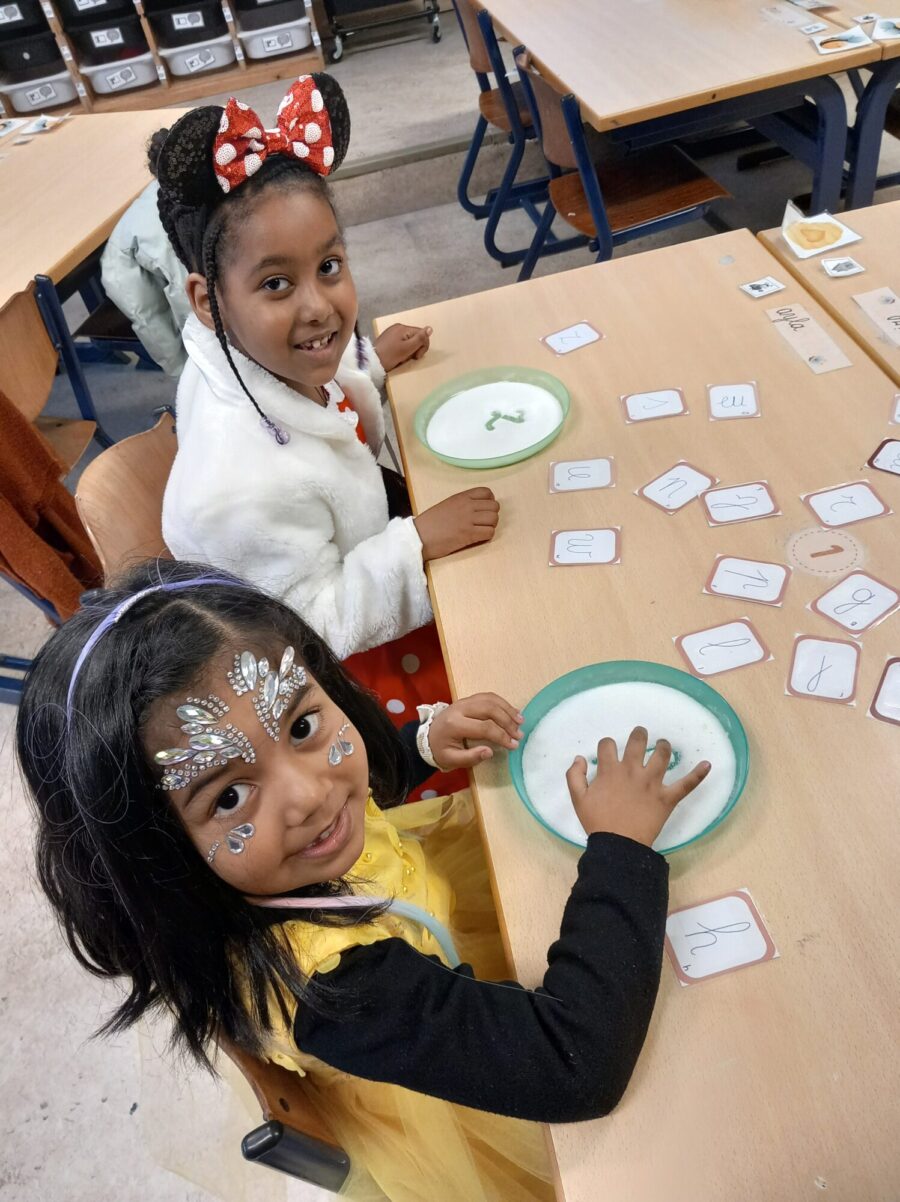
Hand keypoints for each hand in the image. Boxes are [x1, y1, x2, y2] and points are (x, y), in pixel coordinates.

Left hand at [374, 323, 431, 371]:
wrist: (371, 362)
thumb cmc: (390, 356)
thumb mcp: (407, 349)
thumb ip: (420, 339)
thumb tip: (430, 328)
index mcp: (403, 328)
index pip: (422, 334)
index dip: (423, 346)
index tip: (416, 357)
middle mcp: (398, 327)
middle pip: (415, 337)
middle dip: (415, 348)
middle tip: (409, 358)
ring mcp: (392, 333)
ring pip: (409, 341)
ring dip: (409, 351)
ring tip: (402, 358)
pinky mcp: (388, 339)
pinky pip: (401, 343)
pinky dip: (402, 350)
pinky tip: (397, 356)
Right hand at [414, 487, 499, 560]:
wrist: (419, 537)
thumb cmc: (430, 523)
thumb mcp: (446, 505)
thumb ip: (462, 503)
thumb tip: (477, 508)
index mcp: (461, 497)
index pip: (487, 492)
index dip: (489, 501)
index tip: (484, 509)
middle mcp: (467, 506)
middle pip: (494, 506)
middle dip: (491, 515)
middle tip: (483, 522)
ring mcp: (469, 520)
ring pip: (494, 519)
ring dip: (490, 526)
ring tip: (481, 530)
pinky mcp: (469, 535)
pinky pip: (489, 533)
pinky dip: (487, 536)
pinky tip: (478, 537)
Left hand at [428, 693, 523, 769]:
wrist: (427, 737)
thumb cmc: (440, 750)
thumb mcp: (451, 760)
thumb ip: (470, 758)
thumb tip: (490, 752)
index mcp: (454, 725)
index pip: (484, 727)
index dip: (501, 736)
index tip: (513, 745)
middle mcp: (460, 709)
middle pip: (489, 709)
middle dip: (507, 722)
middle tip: (519, 734)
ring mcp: (464, 701)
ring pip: (490, 700)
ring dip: (507, 709)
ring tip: (520, 721)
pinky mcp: (467, 699)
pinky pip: (487, 696)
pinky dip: (502, 703)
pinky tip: (511, 711)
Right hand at [566, 726, 710, 847]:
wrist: (618, 845)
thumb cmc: (597, 822)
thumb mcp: (578, 799)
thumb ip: (574, 776)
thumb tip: (580, 758)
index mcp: (610, 770)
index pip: (608, 745)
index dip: (607, 746)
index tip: (608, 752)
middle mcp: (632, 771)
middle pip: (637, 741)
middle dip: (639, 734)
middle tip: (641, 735)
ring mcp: (652, 783)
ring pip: (662, 755)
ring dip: (663, 746)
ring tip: (663, 744)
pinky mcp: (667, 797)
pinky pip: (686, 784)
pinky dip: (698, 774)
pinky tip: (708, 764)